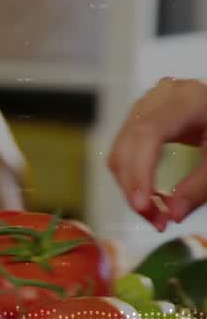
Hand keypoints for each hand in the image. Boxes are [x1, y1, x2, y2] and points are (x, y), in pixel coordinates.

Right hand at [107, 78, 206, 230]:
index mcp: (187, 100)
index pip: (148, 134)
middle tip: (154, 219)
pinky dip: (132, 179)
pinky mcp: (140, 120)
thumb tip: (174, 214)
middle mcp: (160, 99)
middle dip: (134, 189)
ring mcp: (147, 107)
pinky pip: (123, 153)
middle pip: (128, 147)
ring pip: (120, 153)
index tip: (142, 206)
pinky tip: (149, 196)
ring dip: (130, 189)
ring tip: (154, 213)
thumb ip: (201, 186)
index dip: (140, 171)